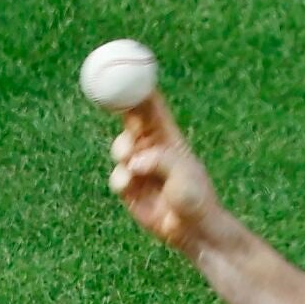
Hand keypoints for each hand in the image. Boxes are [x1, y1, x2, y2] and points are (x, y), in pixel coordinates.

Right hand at [107, 95, 220, 253]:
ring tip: (132, 161)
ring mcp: (139, 167)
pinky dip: (121, 179)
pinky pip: (117, 176)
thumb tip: (135, 160)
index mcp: (169, 139)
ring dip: (121, 150)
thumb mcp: (183, 176)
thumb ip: (161, 162)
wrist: (194, 233)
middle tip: (108, 98)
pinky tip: (131, 186)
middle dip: (118, 108)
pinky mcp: (130, 188)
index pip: (151, 106)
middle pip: (130, 119)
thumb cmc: (196, 200)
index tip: (125, 70)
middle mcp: (152, 149)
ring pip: (118, 147)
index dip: (138, 87)